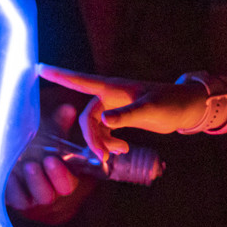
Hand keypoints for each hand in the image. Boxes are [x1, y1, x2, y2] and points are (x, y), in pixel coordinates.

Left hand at [8, 104, 81, 210]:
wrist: (18, 155)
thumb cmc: (41, 146)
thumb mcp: (51, 134)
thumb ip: (59, 123)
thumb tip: (68, 109)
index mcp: (61, 180)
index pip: (66, 185)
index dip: (60, 176)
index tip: (51, 159)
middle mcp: (45, 193)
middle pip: (46, 196)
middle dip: (39, 181)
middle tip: (31, 164)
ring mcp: (25, 198)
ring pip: (25, 200)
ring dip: (21, 185)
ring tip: (19, 166)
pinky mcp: (8, 198)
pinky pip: (6, 199)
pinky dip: (6, 187)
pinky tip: (4, 173)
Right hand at [38, 65, 205, 161]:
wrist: (187, 107)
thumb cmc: (171, 103)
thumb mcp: (150, 110)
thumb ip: (126, 116)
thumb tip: (104, 121)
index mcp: (113, 88)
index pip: (81, 81)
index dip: (59, 76)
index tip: (38, 68)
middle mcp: (110, 96)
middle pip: (87, 117)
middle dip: (92, 138)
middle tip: (105, 158)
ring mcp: (115, 107)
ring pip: (95, 127)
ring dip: (102, 143)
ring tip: (119, 154)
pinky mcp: (121, 117)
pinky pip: (104, 131)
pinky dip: (109, 143)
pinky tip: (121, 151)